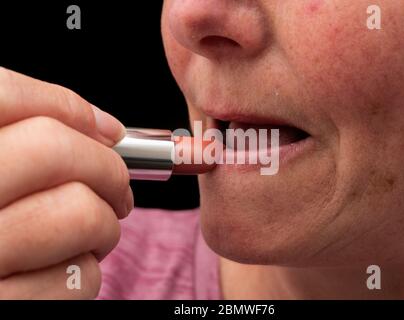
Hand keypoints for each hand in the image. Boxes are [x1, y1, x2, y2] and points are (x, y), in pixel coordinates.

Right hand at [0, 67, 132, 298]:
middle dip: (108, 168)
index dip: (67, 107)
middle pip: (53, 150)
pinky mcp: (5, 308)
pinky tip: (65, 271)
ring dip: (106, 225)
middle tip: (118, 187)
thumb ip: (30, 142)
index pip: (4, 96)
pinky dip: (89, 272)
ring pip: (82, 213)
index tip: (107, 131)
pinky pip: (81, 277)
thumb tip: (107, 128)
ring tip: (94, 233)